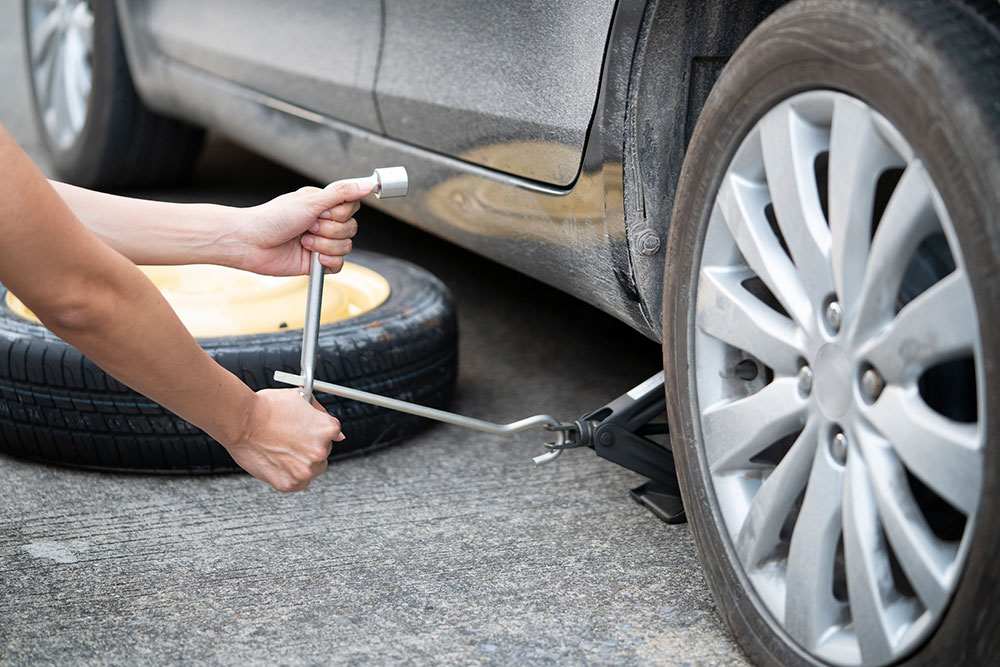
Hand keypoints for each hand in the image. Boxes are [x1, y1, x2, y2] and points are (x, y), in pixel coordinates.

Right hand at [224, 388, 344, 491]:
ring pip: (312, 469)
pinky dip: (289, 475)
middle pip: (323, 452)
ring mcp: (305, 470)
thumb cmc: (266, 407)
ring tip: (282, 448)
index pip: (333, 433)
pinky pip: (297, 483)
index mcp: (327, 429)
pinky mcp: (289, 484)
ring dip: (302, 462)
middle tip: (289, 438)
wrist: (240, 421)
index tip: (305, 430)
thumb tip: (338, 434)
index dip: (316, 430)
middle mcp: (320, 451)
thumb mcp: (301, 397)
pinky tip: (277, 460)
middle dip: (310, 446)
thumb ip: (322, 413)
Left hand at [239, 178, 373, 276]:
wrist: (251, 243)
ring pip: (346, 247)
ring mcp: (321, 242)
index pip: (352, 207)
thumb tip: (367, 183)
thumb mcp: (311, 201)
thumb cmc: (271, 218)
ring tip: (304, 241)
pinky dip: (329, 262)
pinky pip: (339, 265)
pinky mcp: (317, 262)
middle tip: (308, 226)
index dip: (340, 213)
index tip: (322, 212)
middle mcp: (323, 222)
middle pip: (351, 228)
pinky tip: (313, 257)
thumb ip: (342, 193)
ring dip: (324, 245)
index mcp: (323, 204)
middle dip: (329, 230)